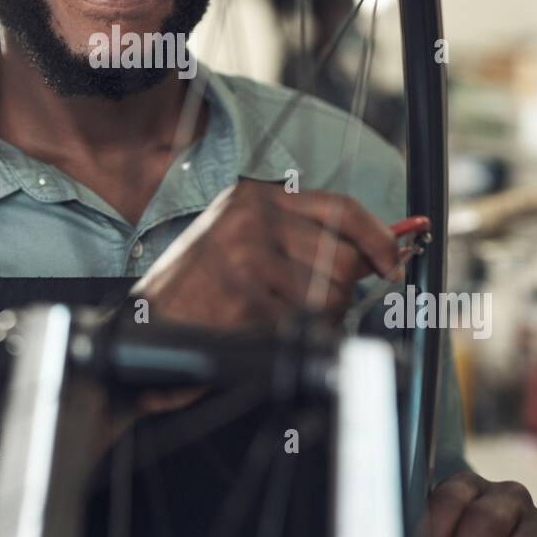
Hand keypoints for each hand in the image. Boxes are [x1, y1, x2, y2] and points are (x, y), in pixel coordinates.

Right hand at [131, 178, 399, 331]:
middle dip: (344, 291)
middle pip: (343, 256)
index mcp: (252, 199)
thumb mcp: (240, 244)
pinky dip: (293, 337)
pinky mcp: (242, 298)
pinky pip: (302, 324)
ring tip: (280, 319)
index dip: (378, 236)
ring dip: (320, 319)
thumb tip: (375, 252)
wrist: (143, 331)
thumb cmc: (194, 291)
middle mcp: (249, 220)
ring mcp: (245, 257)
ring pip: (330, 295)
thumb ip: (299, 239)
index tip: (393, 261)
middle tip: (318, 307)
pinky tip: (261, 331)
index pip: (340, 207)